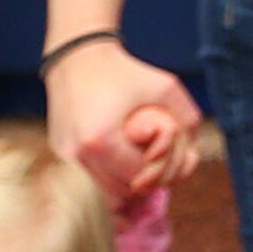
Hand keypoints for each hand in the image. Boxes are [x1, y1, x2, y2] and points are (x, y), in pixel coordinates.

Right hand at [47, 36, 202, 200]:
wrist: (77, 58)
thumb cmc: (124, 72)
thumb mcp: (165, 87)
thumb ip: (187, 119)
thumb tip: (193, 154)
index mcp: (99, 141)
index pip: (138, 178)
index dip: (160, 169)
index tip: (167, 151)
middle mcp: (75, 155)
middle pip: (121, 192)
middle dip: (146, 181)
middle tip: (160, 160)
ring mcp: (64, 157)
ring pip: (103, 193)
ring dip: (127, 183)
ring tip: (143, 160)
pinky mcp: (59, 155)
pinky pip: (89, 180)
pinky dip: (110, 177)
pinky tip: (124, 159)